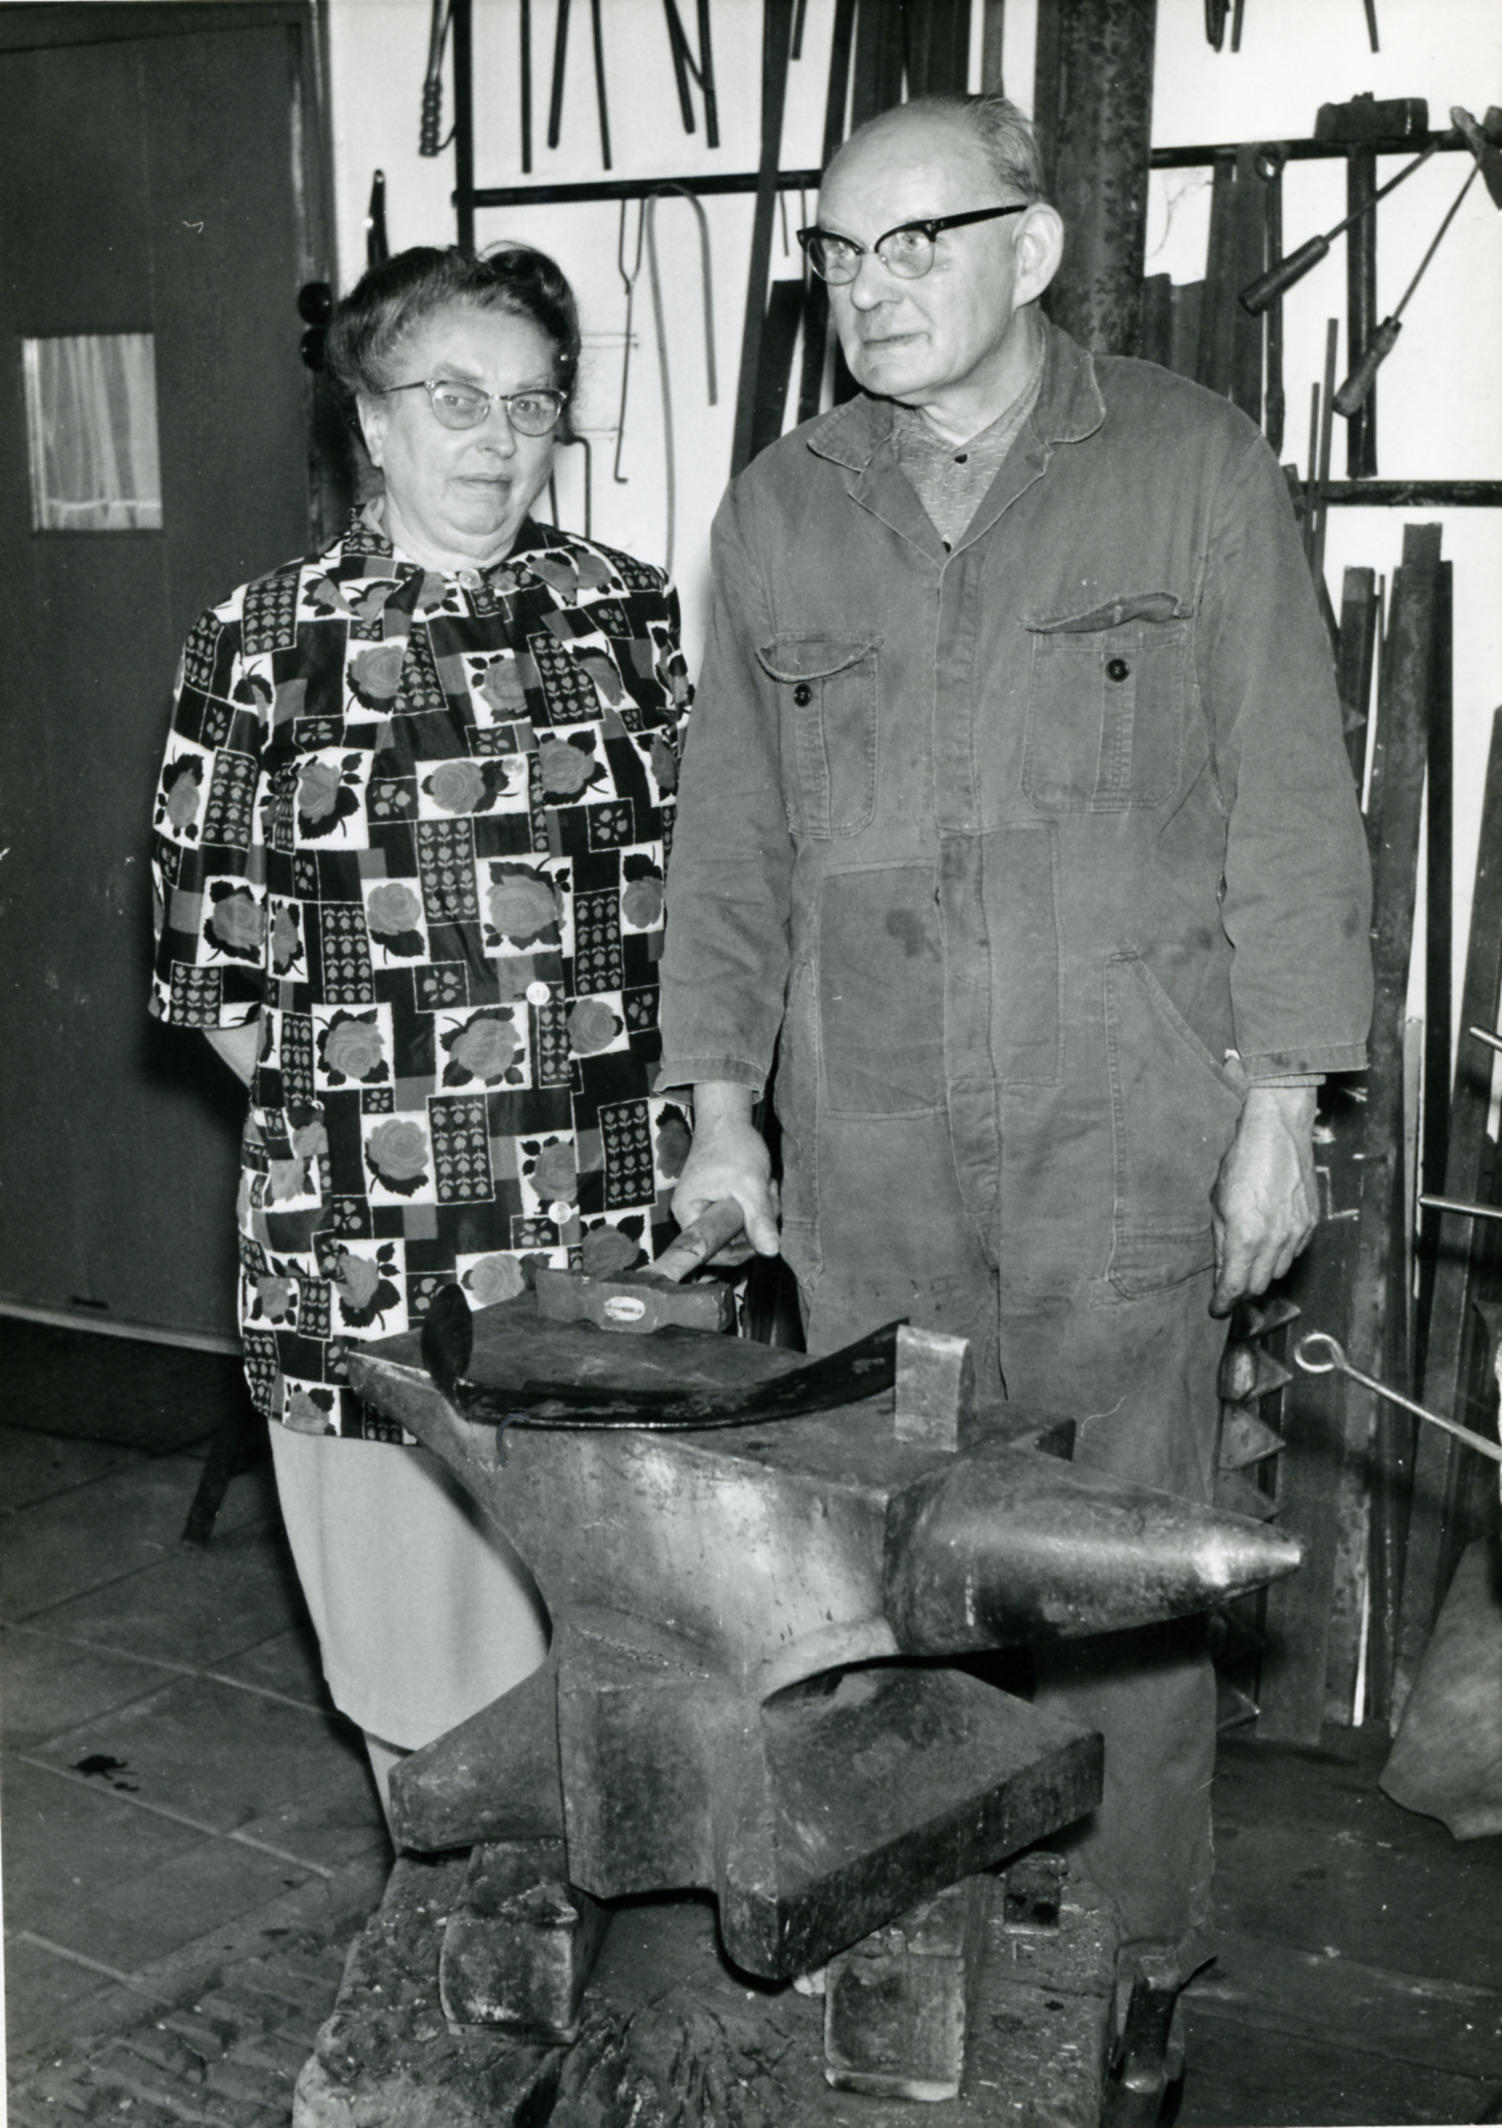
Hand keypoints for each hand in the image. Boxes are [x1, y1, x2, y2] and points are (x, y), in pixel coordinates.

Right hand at [672, 1082, 781, 1260]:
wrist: (728, 1119)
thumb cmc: (732, 1145)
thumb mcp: (750, 1183)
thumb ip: (759, 1218)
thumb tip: (771, 1252)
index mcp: (687, 1213)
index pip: (711, 1251)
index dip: (739, 1250)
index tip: (761, 1231)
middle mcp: (692, 1215)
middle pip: (728, 1242)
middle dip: (753, 1225)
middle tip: (767, 1199)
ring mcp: (706, 1208)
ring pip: (739, 1230)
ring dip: (759, 1214)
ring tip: (766, 1187)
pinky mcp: (719, 1202)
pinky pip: (741, 1217)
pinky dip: (756, 1206)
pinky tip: (762, 1187)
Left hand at [1209, 1083, 1318, 1315]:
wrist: (1278, 1134)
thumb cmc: (1242, 1163)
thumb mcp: (1218, 1203)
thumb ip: (1220, 1242)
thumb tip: (1221, 1271)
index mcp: (1245, 1237)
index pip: (1234, 1287)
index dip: (1223, 1304)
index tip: (1217, 1309)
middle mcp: (1274, 1240)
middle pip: (1258, 1286)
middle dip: (1241, 1289)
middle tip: (1230, 1283)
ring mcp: (1296, 1233)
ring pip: (1278, 1272)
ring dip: (1261, 1272)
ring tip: (1248, 1258)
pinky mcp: (1311, 1224)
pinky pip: (1294, 1253)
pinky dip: (1280, 1255)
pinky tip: (1269, 1240)